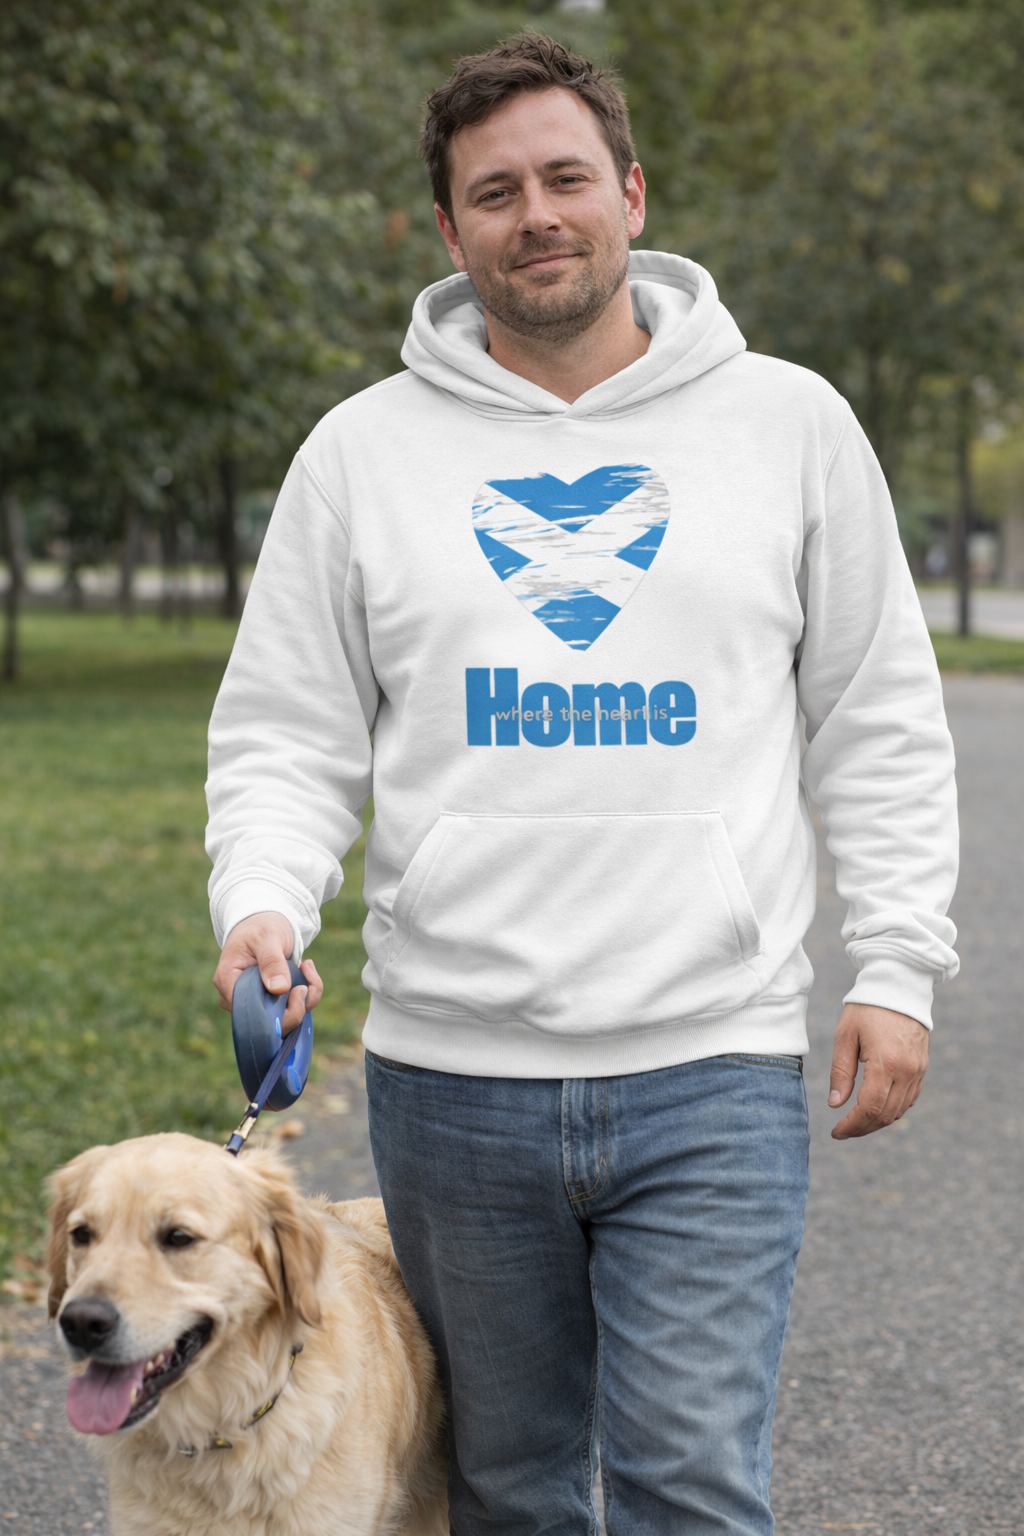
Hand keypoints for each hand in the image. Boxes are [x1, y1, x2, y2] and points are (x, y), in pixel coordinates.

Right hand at [213, 911, 323, 1034]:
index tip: (297, 990)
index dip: (276, 1013)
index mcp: (228, 981)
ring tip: (308, 968)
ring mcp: (254, 1001)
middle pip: (267, 1024)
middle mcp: (237, 997)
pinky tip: (307, 969)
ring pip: (284, 1019)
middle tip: (307, 983)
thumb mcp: (267, 937)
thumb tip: (279, 989)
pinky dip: (307, 994)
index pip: (248, 1014)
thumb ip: (271, 961)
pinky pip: (292, 1009)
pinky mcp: (271, 1001)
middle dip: (295, 1008)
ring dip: (306, 998)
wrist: (266, 921)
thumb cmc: (261, 926)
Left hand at [828, 1002, 928, 1139]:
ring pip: (899, 1111)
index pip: (869, 1108)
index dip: (852, 1125)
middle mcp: (906, 1071)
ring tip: (855, 1122)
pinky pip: (909, 1099)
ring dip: (877, 1122)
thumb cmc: (866, 1009)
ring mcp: (918, 1070)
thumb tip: (835, 1105)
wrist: (899, 987)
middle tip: (843, 1131)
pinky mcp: (923, 1067)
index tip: (836, 1132)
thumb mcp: (845, 1036)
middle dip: (862, 1128)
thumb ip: (841, 1072)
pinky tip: (875, 1108)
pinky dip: (892, 1109)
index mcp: (885, 1063)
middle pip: (885, 1115)